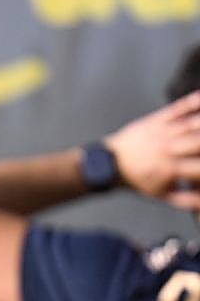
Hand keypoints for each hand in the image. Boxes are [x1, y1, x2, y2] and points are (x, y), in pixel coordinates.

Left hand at [107, 90, 199, 210]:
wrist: (109, 163)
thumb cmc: (139, 180)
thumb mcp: (161, 194)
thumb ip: (187, 199)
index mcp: (170, 169)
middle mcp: (168, 149)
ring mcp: (162, 132)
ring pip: (194, 123)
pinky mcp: (157, 119)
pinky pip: (179, 107)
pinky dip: (195, 101)